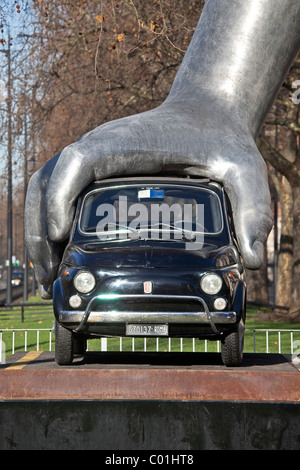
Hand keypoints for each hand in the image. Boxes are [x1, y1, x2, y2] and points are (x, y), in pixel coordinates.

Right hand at [25, 96, 272, 297]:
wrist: (207, 116)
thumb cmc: (220, 139)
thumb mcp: (245, 170)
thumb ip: (253, 208)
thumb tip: (251, 260)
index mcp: (126, 144)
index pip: (77, 161)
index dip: (59, 196)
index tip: (60, 235)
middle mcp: (100, 150)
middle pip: (46, 181)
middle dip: (38, 228)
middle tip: (48, 277)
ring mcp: (94, 161)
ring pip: (44, 188)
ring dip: (36, 230)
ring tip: (46, 277)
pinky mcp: (96, 173)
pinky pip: (58, 193)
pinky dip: (47, 222)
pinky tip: (59, 254)